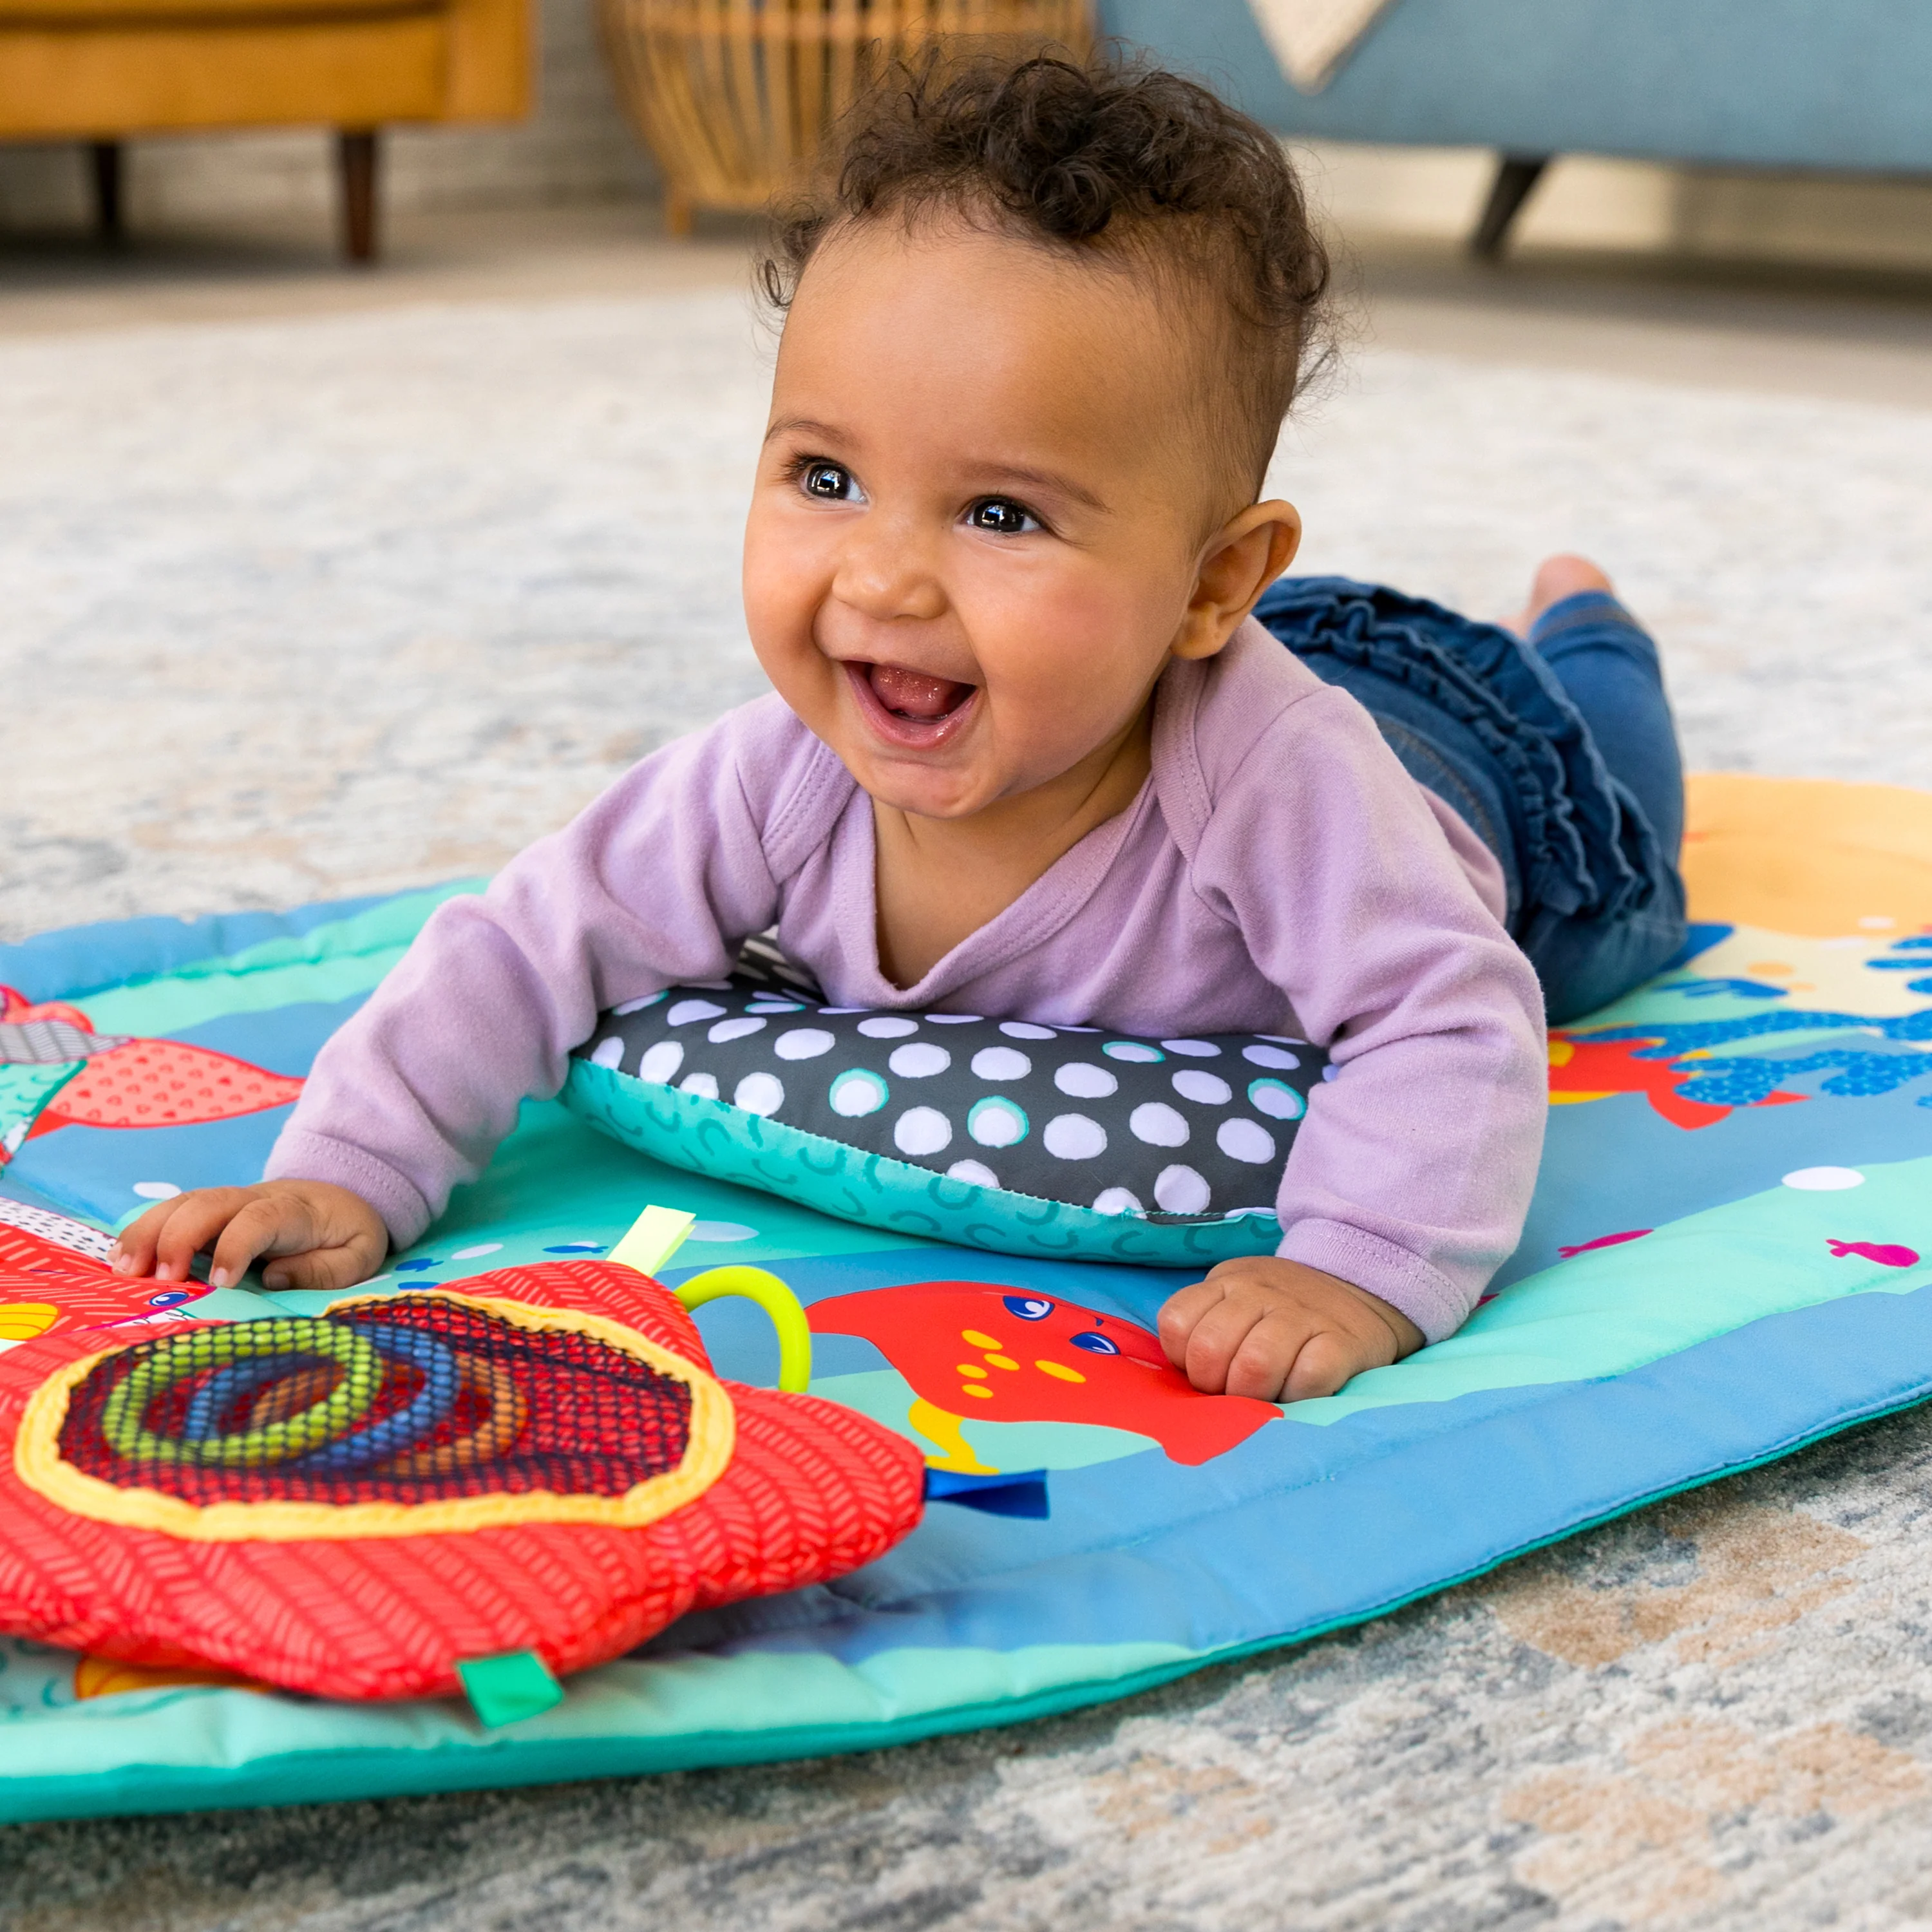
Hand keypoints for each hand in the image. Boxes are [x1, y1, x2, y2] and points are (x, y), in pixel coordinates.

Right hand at [110, 1181, 388, 1295]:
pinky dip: (143, 1231)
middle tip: (158, 1280)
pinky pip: (172, 1212)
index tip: (221, 1283)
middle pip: (210, 1203)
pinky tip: (120, 1259)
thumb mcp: (359, 1255)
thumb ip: (327, 1269)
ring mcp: (229, 1202)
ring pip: (183, 1203)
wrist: (343, 1198)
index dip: (237, 1245)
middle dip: (179, 1236)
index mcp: (296, 1211)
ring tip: (123, 1270)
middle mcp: (256, 1199)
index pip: (261, 1219)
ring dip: (149, 1232)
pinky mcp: (210, 1212)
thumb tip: (273, 1277)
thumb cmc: (348, 1233)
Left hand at [1157, 1255, 1423, 1402]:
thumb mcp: (1236, 1297)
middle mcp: (1259, 1293)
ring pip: (1255, 1365)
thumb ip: (1206, 1324)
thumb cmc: (1283, 1307)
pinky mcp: (1342, 1342)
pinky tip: (1299, 1392)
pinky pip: (1308, 1378)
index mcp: (1226, 1283)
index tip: (1205, 1370)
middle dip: (1214, 1386)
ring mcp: (1301, 1315)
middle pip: (1210, 1349)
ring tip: (1265, 1395)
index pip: (1176, 1322)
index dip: (1183, 1359)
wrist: (1360, 1285)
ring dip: (1253, 1395)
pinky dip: (1297, 1396)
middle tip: (1234, 1391)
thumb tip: (1179, 1382)